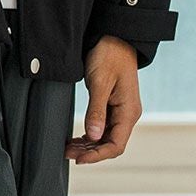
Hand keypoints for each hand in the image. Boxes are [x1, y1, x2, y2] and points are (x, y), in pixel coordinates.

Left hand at [66, 36, 141, 163]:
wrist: (113, 37)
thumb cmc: (109, 55)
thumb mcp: (100, 82)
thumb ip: (96, 110)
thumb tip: (93, 136)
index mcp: (129, 111)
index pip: (116, 145)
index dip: (98, 156)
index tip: (79, 159)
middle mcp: (127, 114)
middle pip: (110, 144)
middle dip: (90, 152)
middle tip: (67, 152)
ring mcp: (120, 111)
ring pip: (105, 138)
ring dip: (88, 146)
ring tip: (69, 148)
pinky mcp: (112, 106)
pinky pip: (102, 128)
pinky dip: (90, 136)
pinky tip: (77, 139)